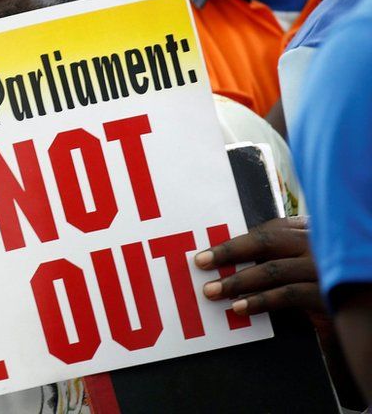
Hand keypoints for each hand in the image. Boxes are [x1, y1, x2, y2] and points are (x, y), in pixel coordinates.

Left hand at [194, 216, 323, 315]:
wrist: (354, 323)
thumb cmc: (313, 295)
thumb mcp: (292, 272)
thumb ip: (268, 262)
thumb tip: (220, 266)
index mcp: (308, 232)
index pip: (266, 231)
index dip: (233, 242)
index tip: (203, 255)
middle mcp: (318, 245)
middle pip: (268, 241)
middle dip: (229, 253)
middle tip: (200, 264)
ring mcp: (325, 268)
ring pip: (274, 269)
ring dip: (238, 281)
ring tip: (211, 291)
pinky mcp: (328, 294)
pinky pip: (288, 294)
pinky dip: (260, 300)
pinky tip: (239, 308)